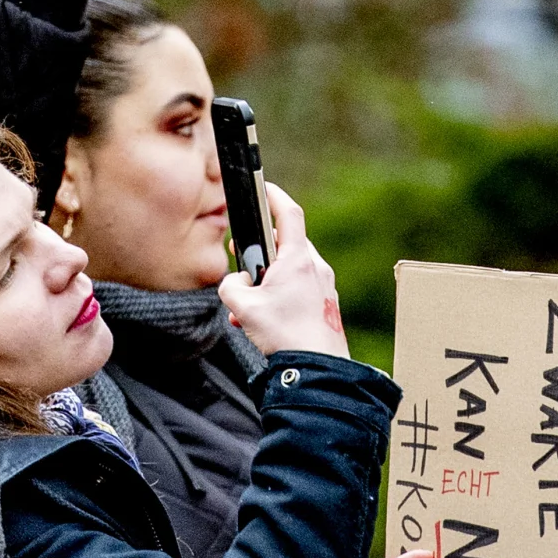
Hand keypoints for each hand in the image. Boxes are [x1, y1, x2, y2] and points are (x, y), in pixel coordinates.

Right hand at [216, 184, 345, 356]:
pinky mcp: (326, 306)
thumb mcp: (244, 307)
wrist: (317, 370)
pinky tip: (260, 321)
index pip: (288, 214)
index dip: (273, 196)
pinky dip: (279, 297)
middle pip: (286, 245)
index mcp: (297, 260)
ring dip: (267, 281)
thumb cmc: (284, 335)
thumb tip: (235, 282)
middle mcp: (315, 268)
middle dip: (262, 251)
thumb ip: (231, 286)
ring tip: (247, 305)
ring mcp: (324, 287)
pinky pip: (299, 290)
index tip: (263, 188)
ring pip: (291, 271)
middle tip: (243, 259)